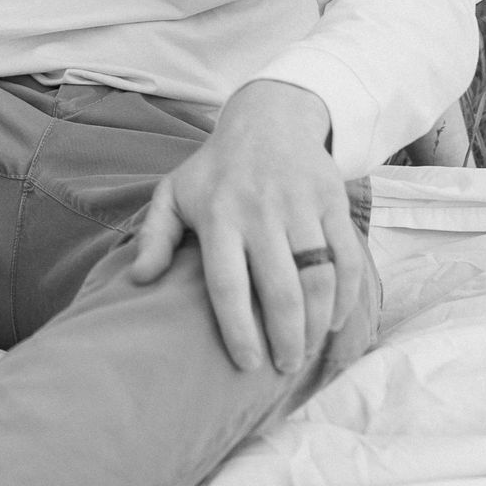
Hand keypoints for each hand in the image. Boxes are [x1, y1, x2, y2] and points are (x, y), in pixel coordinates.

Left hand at [130, 80, 362, 375]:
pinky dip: (346, 296)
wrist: (269, 117)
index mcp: (218, 215)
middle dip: (286, 339)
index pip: (228, 285)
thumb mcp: (175, 193)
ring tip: (307, 350)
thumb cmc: (216, 168)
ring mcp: (300, 205)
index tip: (247, 365)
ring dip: (317, 324)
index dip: (239, 331)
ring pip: (318, 278)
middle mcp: (260, 211)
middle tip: (284, 367)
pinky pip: (346, 257)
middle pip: (280, 290)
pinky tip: (332, 321)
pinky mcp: (332, 201)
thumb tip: (139, 280)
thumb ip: (155, 236)